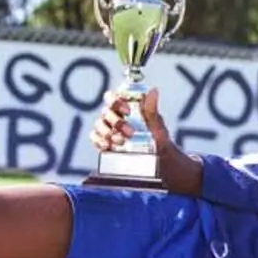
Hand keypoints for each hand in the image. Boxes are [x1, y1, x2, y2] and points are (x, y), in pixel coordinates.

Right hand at [88, 88, 203, 195]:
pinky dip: (98, 140)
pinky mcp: (106, 144)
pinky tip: (107, 146)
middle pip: (106, 112)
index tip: (128, 111)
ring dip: (106, 132)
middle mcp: (117, 118)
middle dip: (116, 122)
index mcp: (129, 110)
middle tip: (130, 134)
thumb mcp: (159, 130)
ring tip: (120, 142)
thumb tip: (153, 90)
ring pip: (99, 124)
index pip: (113, 97)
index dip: (116, 101)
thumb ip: (153, 112)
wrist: (161, 167)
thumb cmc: (161, 145)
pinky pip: (95, 138)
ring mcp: (110, 131)